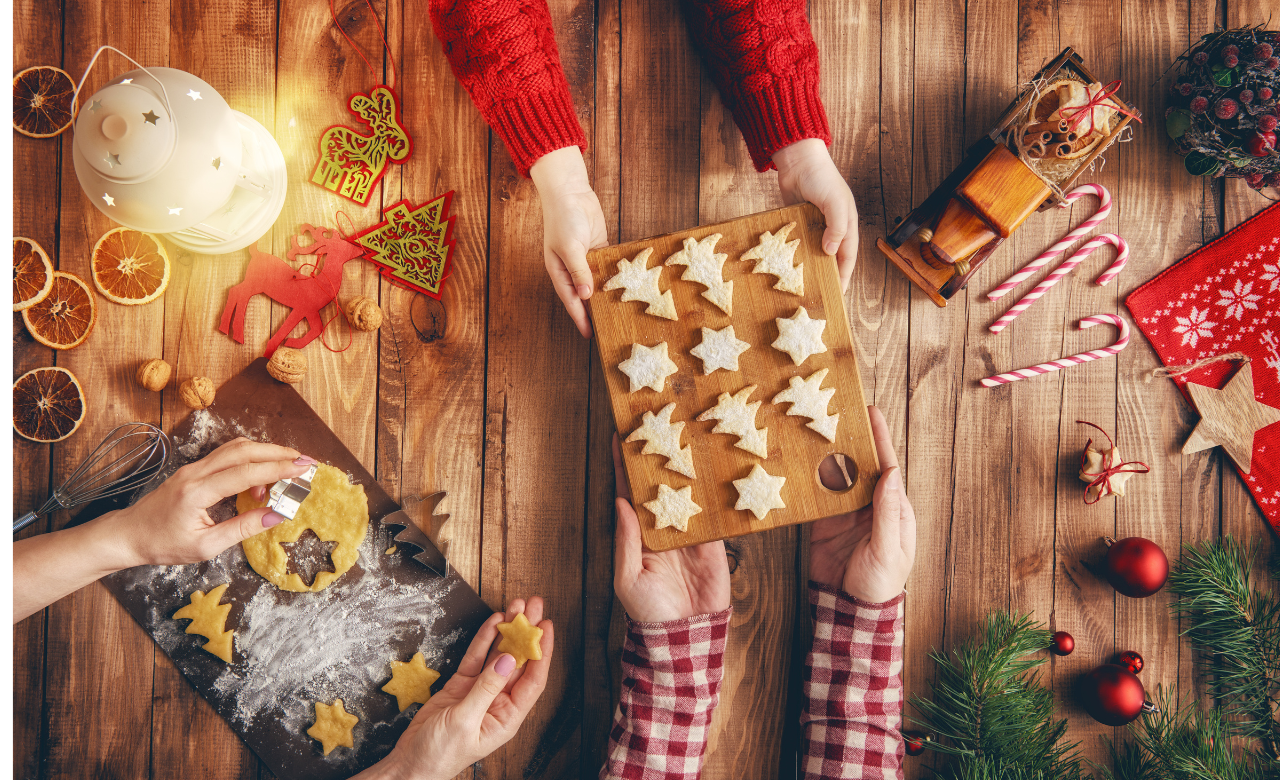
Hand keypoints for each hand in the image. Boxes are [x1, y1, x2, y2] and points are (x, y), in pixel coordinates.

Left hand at [103, 438, 313, 567]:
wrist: (128, 535)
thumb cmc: (163, 545)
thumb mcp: (205, 546)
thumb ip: (242, 529)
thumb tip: (276, 515)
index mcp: (197, 492)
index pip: (245, 473)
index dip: (277, 469)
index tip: (302, 469)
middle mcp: (196, 473)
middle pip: (243, 450)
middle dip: (278, 453)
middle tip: (305, 462)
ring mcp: (193, 468)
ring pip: (236, 448)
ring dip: (265, 453)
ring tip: (287, 470)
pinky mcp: (194, 469)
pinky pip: (227, 456)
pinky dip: (250, 460)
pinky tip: (261, 478)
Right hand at [368, 599, 552, 779]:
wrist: (411, 763)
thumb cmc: (440, 755)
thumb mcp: (464, 721)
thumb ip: (486, 689)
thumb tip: (508, 660)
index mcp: (507, 718)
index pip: (533, 680)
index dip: (541, 652)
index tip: (545, 627)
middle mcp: (498, 702)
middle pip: (519, 662)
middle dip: (526, 633)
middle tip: (533, 606)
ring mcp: (480, 691)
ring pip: (498, 655)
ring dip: (507, 631)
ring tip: (515, 606)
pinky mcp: (462, 685)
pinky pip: (477, 657)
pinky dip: (484, 639)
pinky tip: (493, 621)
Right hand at [530, 146, 608, 338]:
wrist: (570, 192)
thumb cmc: (564, 219)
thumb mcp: (570, 247)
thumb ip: (578, 271)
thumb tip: (586, 295)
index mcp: (559, 271)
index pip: (571, 301)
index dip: (580, 318)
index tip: (589, 335)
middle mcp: (572, 268)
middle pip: (584, 295)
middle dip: (594, 310)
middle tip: (609, 327)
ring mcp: (586, 259)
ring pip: (597, 282)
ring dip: (606, 294)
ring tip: (620, 310)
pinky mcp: (598, 248)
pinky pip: (606, 267)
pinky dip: (614, 276)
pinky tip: (626, 286)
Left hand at [611, 434, 730, 622]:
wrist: (686, 637)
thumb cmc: (649, 611)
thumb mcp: (627, 577)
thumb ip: (626, 541)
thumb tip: (621, 503)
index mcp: (639, 535)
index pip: (629, 494)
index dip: (624, 468)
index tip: (620, 438)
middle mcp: (663, 528)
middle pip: (659, 485)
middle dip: (656, 458)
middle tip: (655, 426)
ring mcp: (689, 533)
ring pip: (687, 493)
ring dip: (685, 469)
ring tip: (684, 437)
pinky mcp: (714, 542)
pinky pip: (714, 513)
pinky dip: (714, 494)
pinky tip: (713, 470)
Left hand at [773, 138, 858, 289]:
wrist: (798, 160)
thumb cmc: (822, 178)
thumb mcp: (835, 203)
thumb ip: (836, 228)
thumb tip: (830, 252)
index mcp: (847, 224)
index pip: (848, 256)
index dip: (844, 275)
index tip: (839, 293)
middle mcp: (832, 226)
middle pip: (832, 257)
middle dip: (828, 274)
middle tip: (820, 294)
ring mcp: (815, 224)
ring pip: (814, 251)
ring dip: (810, 265)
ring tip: (803, 284)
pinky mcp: (798, 221)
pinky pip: (799, 241)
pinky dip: (796, 253)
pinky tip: (788, 265)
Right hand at [810, 406, 915, 603]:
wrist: (849, 612)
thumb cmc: (878, 585)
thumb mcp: (888, 550)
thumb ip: (886, 513)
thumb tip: (889, 475)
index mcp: (894, 510)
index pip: (887, 468)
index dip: (880, 440)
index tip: (871, 413)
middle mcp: (870, 506)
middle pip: (861, 466)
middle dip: (853, 439)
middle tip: (840, 412)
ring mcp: (846, 513)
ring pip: (838, 476)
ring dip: (829, 454)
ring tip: (819, 428)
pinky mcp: (823, 522)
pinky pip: (818, 495)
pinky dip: (811, 478)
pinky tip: (802, 461)